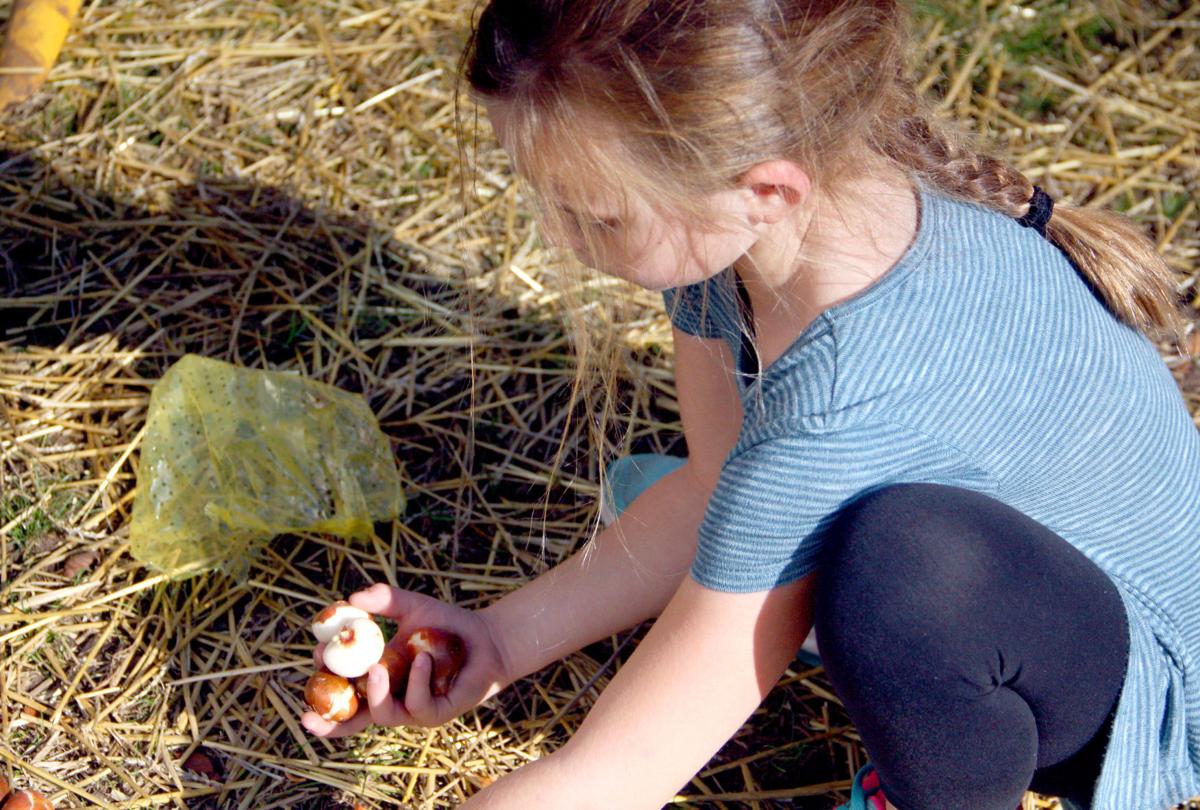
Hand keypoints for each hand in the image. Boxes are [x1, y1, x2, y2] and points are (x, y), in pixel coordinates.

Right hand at [301, 583, 510, 736]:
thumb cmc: (445, 625)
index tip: (315, 655)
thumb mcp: (411, 607)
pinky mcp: (436, 714)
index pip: (341, 689)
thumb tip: (353, 598)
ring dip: (376, 693)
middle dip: (327, 722)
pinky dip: (417, 682)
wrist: (484, 637)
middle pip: (351, 721)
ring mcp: (412, 710)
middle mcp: (389, 699)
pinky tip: (423, 659)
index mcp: (375, 678)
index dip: (323, 681)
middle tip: (311, 709)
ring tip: (377, 666)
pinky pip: (418, 704)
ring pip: (383, 715)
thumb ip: (383, 600)